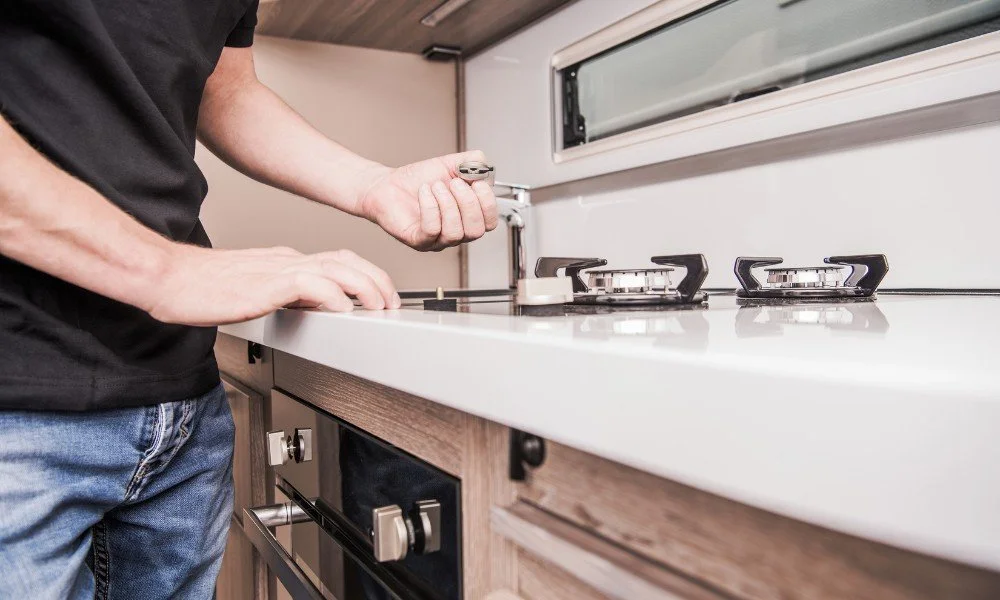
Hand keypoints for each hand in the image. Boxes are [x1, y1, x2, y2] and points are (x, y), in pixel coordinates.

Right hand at [145, 245, 399, 325]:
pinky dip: (333, 297)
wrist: (168, 279)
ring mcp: (277, 269)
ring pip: (337, 269)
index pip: (339, 262)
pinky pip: (311, 284)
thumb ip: (284, 296)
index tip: (382, 296)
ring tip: (380, 307)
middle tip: (392, 304)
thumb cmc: (202, 289)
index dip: (367, 277)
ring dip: (366, 288)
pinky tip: (343, 311)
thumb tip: (313, 309)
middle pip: (347, 261)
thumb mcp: (255, 291)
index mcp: (286, 262)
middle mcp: (287, 261)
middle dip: (378, 281)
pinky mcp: (265, 284)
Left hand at [358, 150, 498, 250]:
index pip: (489, 223)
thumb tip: (484, 167)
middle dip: (468, 203)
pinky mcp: (418, 240)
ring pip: (455, 233)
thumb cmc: (418, 180)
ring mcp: (437, 240)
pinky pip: (432, 230)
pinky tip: (424, 192)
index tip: (477, 182)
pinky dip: (430, 207)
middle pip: (476, 231)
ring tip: (435, 186)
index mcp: (467, 218)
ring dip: (447, 203)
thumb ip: (472, 162)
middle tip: (454, 183)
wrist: (388, 185)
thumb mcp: (451, 165)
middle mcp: (455, 232)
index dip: (487, 203)